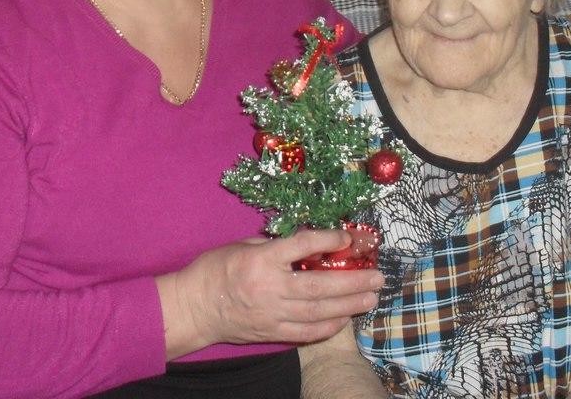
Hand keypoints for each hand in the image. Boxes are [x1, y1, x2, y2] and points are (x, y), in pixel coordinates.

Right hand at [157, 230, 381, 357]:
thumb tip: (305, 245)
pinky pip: (306, 333)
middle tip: (377, 277)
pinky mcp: (271, 332)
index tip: (348, 238)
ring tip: (370, 298)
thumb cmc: (214, 270)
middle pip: (320, 285)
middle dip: (352, 281)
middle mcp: (270, 287)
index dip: (328, 240)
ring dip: (348, 305)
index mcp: (261, 259)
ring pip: (318, 311)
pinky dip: (328, 327)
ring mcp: (272, 313)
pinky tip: (344, 319)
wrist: (193, 307)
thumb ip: (274, 245)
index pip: (302, 246)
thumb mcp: (241, 245)